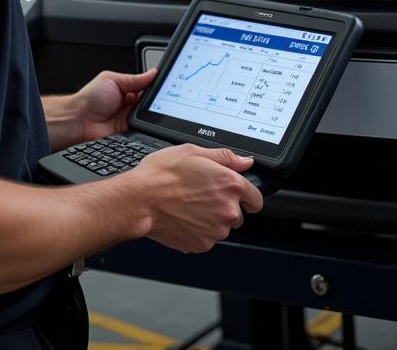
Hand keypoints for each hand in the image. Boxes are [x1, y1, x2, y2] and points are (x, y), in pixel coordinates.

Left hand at [71, 68, 156, 142]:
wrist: (78, 121)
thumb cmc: (89, 98)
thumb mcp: (112, 80)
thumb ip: (134, 78)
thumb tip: (153, 73)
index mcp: (126, 89)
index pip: (146, 87)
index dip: (155, 86)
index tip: (163, 85)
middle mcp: (129, 104)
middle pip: (150, 102)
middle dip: (153, 100)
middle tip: (152, 98)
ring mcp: (129, 118)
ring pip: (149, 116)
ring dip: (149, 113)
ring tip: (141, 109)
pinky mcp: (129, 132)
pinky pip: (143, 129)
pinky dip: (145, 126)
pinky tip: (141, 121)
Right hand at [131, 144, 264, 252]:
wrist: (140, 200)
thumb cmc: (162, 175)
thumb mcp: (193, 152)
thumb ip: (225, 157)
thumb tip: (245, 161)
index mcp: (230, 185)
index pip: (255, 198)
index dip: (247, 196)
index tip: (238, 196)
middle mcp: (228, 210)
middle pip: (238, 214)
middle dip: (224, 206)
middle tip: (201, 196)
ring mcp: (216, 230)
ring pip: (221, 227)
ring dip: (211, 219)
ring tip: (189, 206)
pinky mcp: (203, 244)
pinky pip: (207, 238)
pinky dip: (199, 230)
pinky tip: (184, 217)